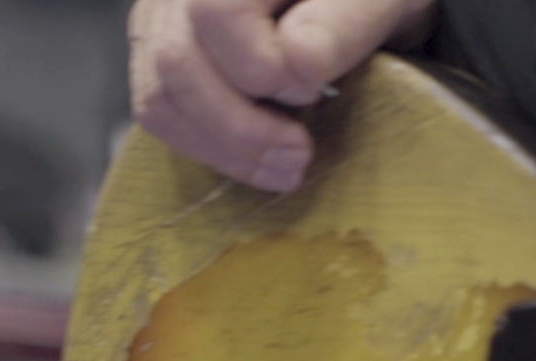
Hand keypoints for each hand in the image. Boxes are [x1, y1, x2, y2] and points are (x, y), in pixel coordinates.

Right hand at [128, 0, 437, 191]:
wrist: (348, 4)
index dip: (263, 68)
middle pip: (175, 61)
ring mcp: (160, 15)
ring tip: (288, 167)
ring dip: (227, 149)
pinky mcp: (157, 52)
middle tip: (302, 155)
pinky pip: (160, 112)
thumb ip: (343, 22)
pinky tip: (260, 160)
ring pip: (160, 95)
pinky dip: (211, 148)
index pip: (214, 12)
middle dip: (243, 127)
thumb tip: (300, 61)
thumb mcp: (378, 1)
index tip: (317, 91)